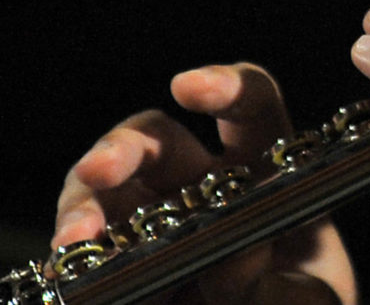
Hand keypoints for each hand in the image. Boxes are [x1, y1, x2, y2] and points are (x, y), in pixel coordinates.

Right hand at [53, 63, 355, 303]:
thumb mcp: (301, 298)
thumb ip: (266, 276)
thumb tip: (236, 248)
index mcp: (269, 170)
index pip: (253, 105)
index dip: (226, 86)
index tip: (189, 87)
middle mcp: (206, 183)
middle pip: (158, 139)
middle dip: (125, 147)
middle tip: (104, 167)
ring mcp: (154, 220)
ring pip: (106, 188)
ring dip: (84, 202)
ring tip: (77, 234)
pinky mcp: (119, 260)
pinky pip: (85, 246)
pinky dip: (73, 252)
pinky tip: (69, 265)